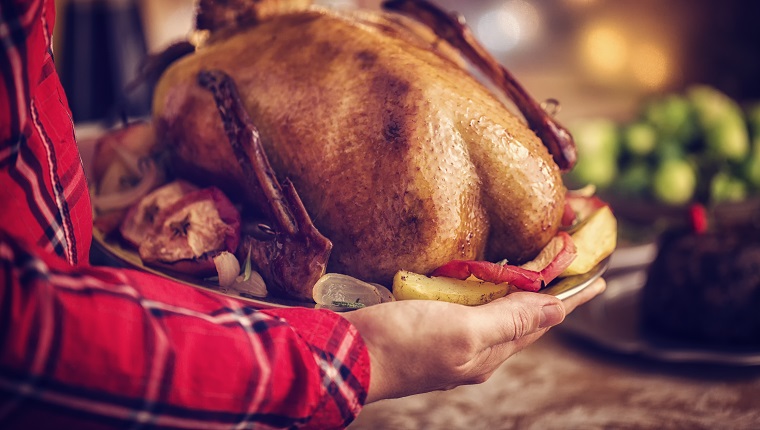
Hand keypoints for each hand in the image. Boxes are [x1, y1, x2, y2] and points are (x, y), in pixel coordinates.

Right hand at [341, 278, 605, 401]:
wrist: (346, 356)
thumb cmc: (403, 343)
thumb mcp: (463, 330)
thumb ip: (509, 320)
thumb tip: (557, 310)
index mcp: (488, 354)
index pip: (541, 321)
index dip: (569, 299)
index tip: (597, 278)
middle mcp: (474, 350)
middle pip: (522, 318)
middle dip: (548, 294)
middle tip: (568, 265)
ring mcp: (450, 340)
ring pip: (496, 313)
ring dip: (518, 291)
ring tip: (535, 269)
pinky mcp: (427, 328)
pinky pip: (469, 308)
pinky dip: (484, 290)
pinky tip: (481, 278)